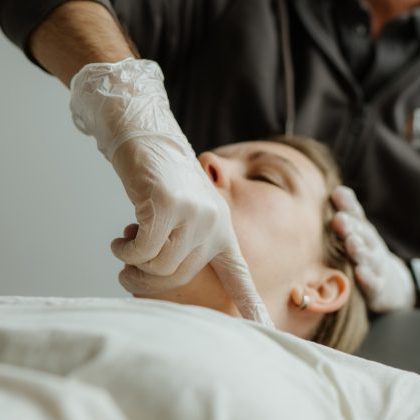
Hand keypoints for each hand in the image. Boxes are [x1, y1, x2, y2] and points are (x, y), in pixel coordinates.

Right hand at [70, 58, 273, 326]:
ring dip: (135, 264)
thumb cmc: (162, 182)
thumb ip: (184, 242)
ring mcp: (193, 214)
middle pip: (181, 276)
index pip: (238, 273)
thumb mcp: (182, 213)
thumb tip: (164, 276)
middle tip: (129, 270)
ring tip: (125, 246)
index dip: (250, 303)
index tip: (264, 328)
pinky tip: (121, 239)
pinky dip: (127, 250)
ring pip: (161, 265)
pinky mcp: (169, 205)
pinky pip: (144, 249)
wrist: (149, 140)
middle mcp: (213, 223)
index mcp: (220, 229)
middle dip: (149, 281)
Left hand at [331, 186, 414, 311]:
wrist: (388, 283)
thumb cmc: (364, 250)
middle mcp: (370, 246)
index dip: (347, 205)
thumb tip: (337, 189)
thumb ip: (348, 210)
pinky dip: (367, 277)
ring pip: (368, 257)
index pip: (355, 215)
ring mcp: (374, 266)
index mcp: (362, 230)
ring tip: (351, 243)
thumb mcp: (358, 230)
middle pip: (361, 234)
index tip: (335, 195)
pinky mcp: (377, 287)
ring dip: (359, 250)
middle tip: (339, 219)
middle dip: (351, 226)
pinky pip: (372, 283)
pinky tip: (360, 272)